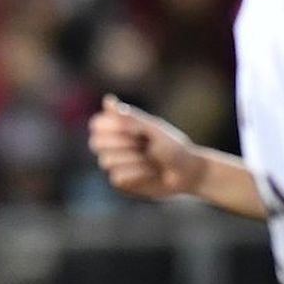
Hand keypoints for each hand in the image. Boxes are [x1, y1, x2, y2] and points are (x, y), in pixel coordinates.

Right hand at [88, 96, 203, 200]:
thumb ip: (130, 117)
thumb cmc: (173, 147)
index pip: (96, 124)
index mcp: (122, 128)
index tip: (132, 129)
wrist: (187, 173)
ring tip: (151, 160)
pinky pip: (117, 177)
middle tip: (143, 144)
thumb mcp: (153, 128)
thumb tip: (108, 100)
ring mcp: (117, 164)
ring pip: (107, 161)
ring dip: (134, 160)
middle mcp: (115, 146)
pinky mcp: (121, 182)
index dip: (109, 127)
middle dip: (122, 144)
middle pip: (96, 143)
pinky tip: (150, 173)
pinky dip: (137, 174)